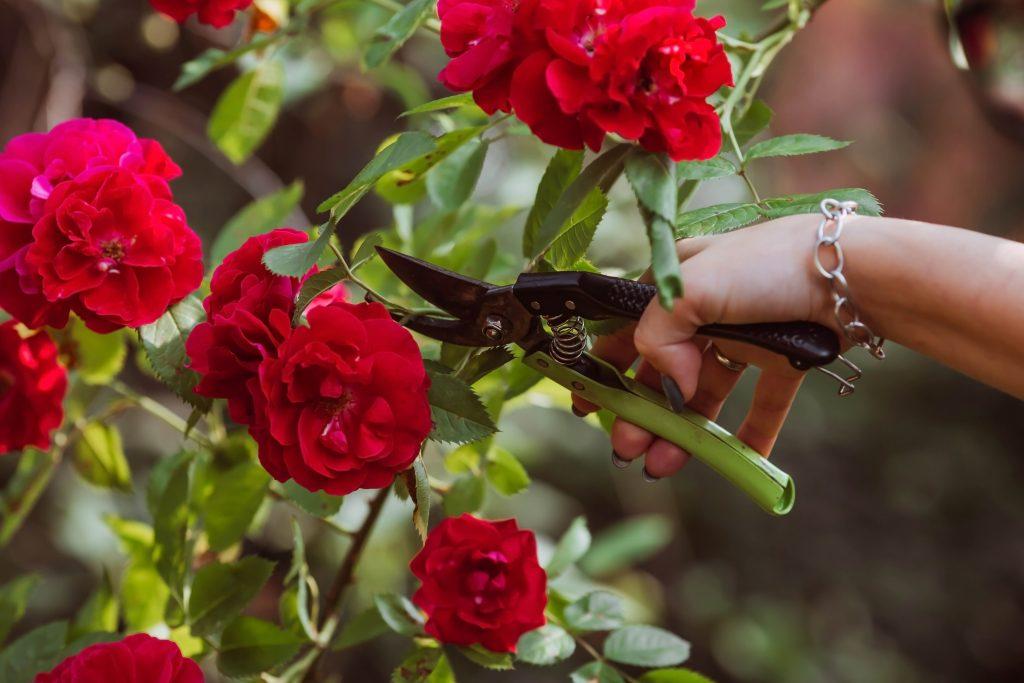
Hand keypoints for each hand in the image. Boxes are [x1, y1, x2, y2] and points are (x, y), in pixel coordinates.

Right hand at [573, 214, 840, 477]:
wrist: (853, 275)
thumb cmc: (767, 266)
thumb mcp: (693, 287)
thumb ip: (658, 335)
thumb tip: (671, 387)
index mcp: (679, 284)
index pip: (628, 330)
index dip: (605, 367)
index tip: (587, 405)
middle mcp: (709, 310)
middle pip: (663, 371)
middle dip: (641, 413)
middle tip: (626, 449)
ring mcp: (746, 336)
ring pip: (704, 394)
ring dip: (682, 431)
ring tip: (663, 465)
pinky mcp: (784, 359)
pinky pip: (761, 404)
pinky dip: (748, 434)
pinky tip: (735, 460)